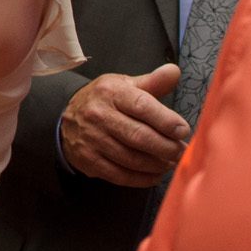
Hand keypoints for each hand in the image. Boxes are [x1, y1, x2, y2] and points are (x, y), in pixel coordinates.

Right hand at [59, 64, 188, 186]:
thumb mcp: (125, 84)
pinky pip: (120, 175)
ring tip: (172, 162)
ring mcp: (92, 139)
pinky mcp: (88, 160)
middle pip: (139, 136)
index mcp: (111, 92)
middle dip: (166, 147)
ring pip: (131, 159)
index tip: (183, 130)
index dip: (165, 120)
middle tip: (182, 151)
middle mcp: (99, 115)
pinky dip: (142, 179)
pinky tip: (155, 175)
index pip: (142, 106)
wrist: (67, 117)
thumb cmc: (105, 100)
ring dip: (157, 164)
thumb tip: (174, 72)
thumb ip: (153, 81)